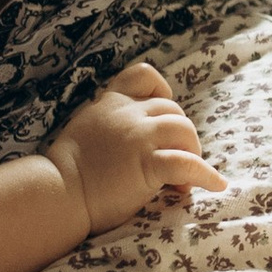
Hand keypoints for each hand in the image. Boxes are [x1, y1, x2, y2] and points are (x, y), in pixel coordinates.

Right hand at [48, 61, 227, 239]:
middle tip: (174, 164)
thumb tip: (135, 138)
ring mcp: (137, 136)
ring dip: (192, 152)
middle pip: (172, 110)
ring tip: (183, 178)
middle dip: (179, 137)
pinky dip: (205, 174)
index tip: (162, 117)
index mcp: (109, 102)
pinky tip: (215, 184)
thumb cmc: (66, 173)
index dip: (162, 92)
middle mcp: (125, 113)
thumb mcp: (84, 130)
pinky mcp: (146, 163)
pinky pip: (187, 163)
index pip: (144, 76)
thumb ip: (109, 123)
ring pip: (184, 129)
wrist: (57, 194)